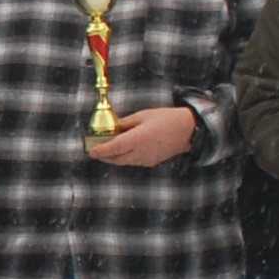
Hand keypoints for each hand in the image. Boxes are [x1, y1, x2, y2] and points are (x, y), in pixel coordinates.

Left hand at [84, 105, 199, 168]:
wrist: (188, 130)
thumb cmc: (166, 119)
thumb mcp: (143, 115)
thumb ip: (126, 123)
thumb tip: (113, 128)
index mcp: (137, 139)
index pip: (113, 148)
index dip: (100, 150)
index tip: (90, 151)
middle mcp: (140, 152)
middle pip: (116, 159)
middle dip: (103, 156)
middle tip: (94, 150)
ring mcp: (146, 159)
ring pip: (124, 162)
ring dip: (113, 158)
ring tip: (106, 150)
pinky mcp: (151, 162)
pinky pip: (133, 162)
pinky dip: (124, 158)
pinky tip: (123, 150)